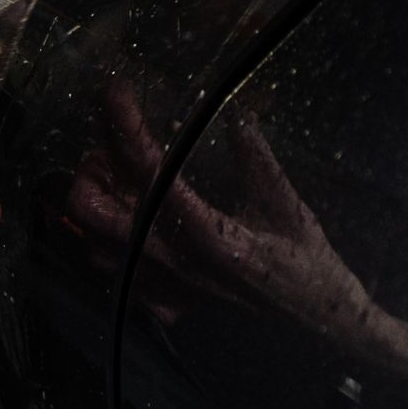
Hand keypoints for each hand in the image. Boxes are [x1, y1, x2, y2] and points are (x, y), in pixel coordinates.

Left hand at [67, 84, 383, 347]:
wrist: (318, 317)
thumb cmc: (306, 258)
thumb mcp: (288, 205)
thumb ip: (259, 161)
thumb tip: (237, 119)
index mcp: (210, 235)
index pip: (151, 173)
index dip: (126, 128)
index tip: (113, 91)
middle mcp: (177, 264)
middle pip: (94, 216)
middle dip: (89, 171)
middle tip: (107, 147)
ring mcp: (166, 287)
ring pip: (94, 244)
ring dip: (97, 203)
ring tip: (115, 176)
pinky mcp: (167, 302)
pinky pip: (114, 271)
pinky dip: (107, 239)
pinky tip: (130, 217)